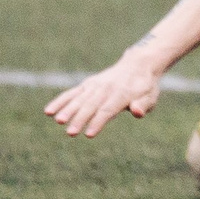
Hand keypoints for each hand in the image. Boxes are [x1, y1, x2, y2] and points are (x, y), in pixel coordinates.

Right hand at [43, 53, 161, 136]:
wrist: (137, 64)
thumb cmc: (144, 87)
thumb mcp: (151, 96)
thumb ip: (143, 104)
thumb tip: (137, 112)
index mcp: (122, 93)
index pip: (108, 109)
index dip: (99, 121)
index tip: (89, 134)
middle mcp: (106, 88)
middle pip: (92, 105)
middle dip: (81, 119)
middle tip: (70, 132)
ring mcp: (95, 86)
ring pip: (79, 98)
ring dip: (68, 110)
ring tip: (58, 121)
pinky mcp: (87, 85)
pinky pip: (71, 93)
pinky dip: (60, 101)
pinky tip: (48, 112)